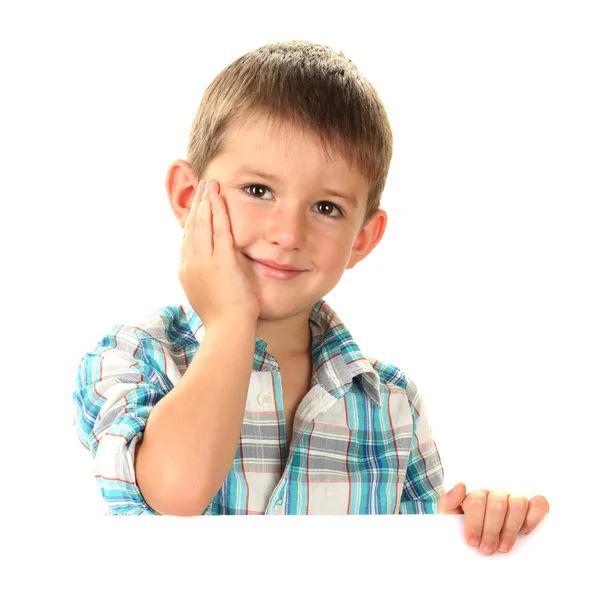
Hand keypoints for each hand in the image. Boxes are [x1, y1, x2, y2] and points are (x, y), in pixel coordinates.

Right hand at [179, 178, 259, 326]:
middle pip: (192, 227)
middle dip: (198, 204)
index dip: (192, 218)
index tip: (197, 205)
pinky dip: (218, 212)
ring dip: (206, 202)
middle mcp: (191, 263)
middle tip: (202, 185)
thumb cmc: (223, 316)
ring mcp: (205, 261)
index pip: (188, 238)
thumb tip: (213, 269)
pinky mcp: (221, 261)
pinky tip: (218, 198)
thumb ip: (207, 276)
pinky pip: (219, 230)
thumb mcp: (207, 292)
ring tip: (210, 185)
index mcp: (186, 271)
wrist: (228, 329)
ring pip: (202, 225)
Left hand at [438, 483, 549, 554]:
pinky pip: (539, 503)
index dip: (474, 523)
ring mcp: (513, 500)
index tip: (472, 542)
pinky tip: (525, 531)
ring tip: (504, 547)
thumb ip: (448, 502)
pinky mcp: (531, 507)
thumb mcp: (450, 517)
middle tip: (487, 550)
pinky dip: (534, 515)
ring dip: (511, 527)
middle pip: (497, 505)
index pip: (476, 502)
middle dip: (491, 530)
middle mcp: (496, 495)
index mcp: (477, 496)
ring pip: (518, 503)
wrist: (476, 537)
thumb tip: (461, 485)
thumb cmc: (464, 527)